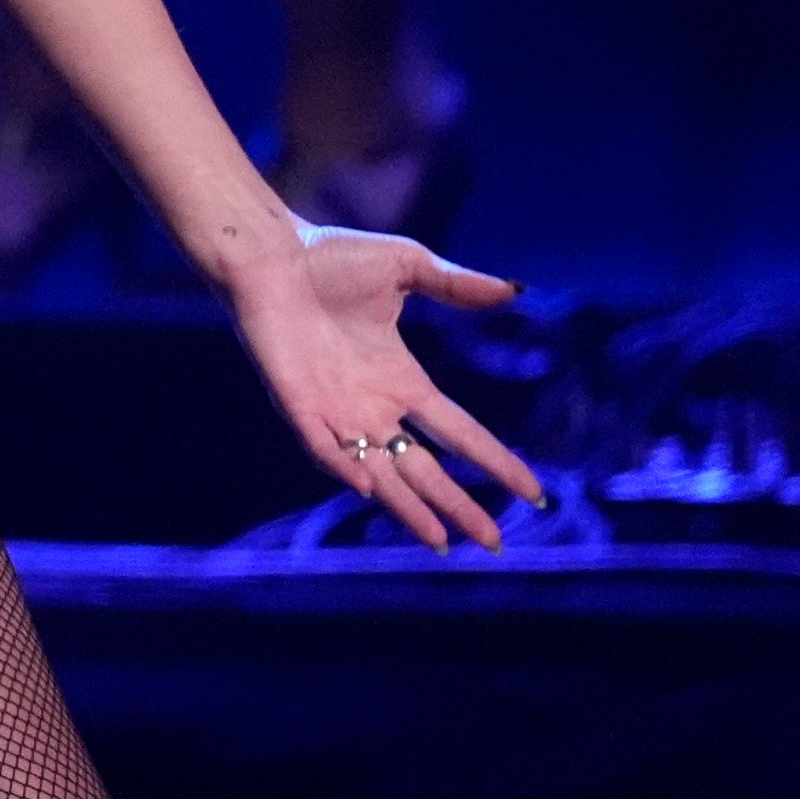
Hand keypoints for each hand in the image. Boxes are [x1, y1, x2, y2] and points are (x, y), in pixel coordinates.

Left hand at [224, 224, 540, 548]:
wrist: (269, 255)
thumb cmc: (330, 257)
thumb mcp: (406, 267)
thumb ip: (456, 284)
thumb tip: (514, 290)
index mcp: (401, 379)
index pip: (458, 432)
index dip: (493, 461)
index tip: (530, 492)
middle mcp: (373, 406)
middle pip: (425, 468)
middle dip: (459, 505)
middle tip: (494, 543)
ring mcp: (335, 411)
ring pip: (380, 473)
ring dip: (408, 507)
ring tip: (443, 543)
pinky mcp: (296, 405)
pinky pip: (323, 447)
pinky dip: (344, 466)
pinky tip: (368, 488)